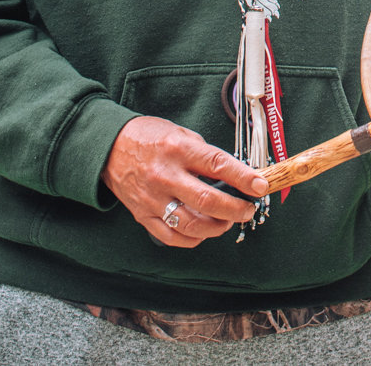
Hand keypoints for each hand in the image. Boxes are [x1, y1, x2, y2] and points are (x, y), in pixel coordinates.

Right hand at [100, 116, 263, 248]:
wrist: (109, 149)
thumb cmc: (149, 138)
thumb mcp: (180, 133)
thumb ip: (204, 154)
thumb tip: (234, 174)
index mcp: (178, 149)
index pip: (218, 165)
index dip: (244, 178)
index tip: (261, 186)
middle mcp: (165, 175)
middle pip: (208, 200)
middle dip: (236, 209)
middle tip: (248, 210)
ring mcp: (153, 199)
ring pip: (192, 224)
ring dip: (217, 227)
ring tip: (227, 221)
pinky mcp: (144, 216)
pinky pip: (173, 236)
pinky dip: (194, 238)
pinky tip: (204, 230)